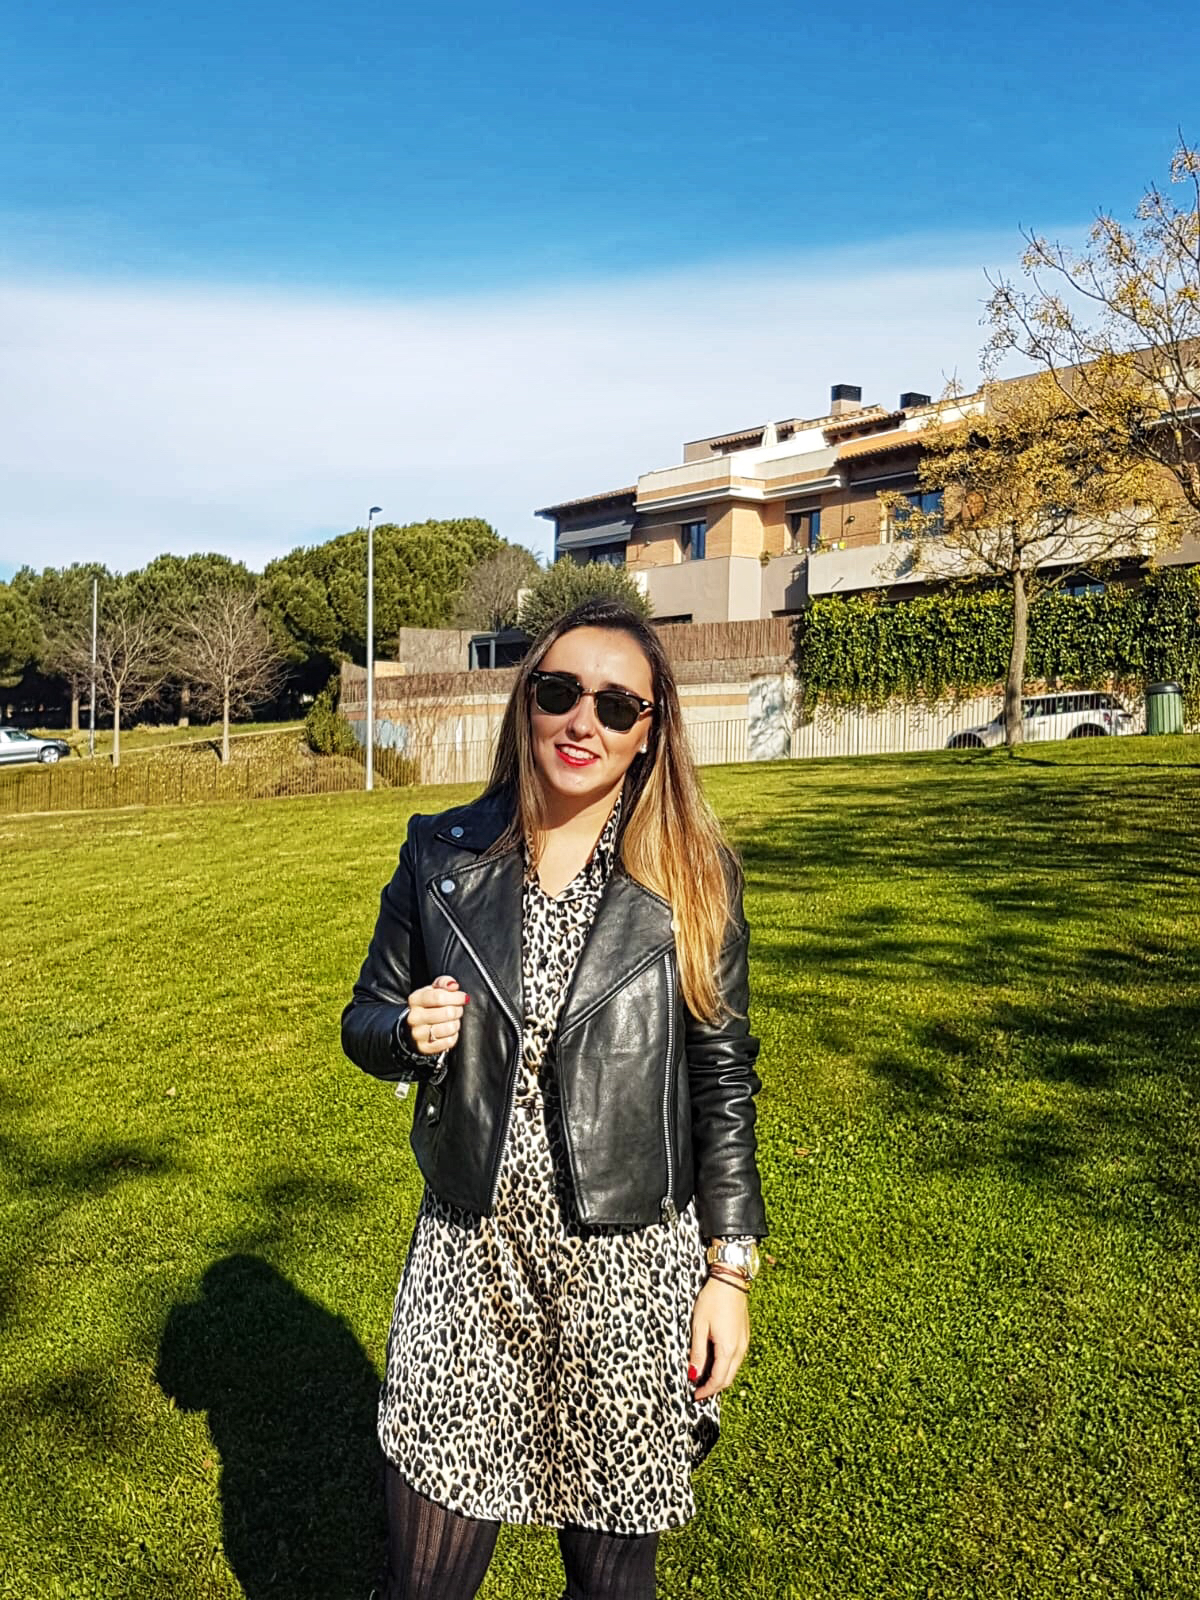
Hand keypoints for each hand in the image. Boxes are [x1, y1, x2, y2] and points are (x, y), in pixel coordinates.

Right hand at [405, 974, 467, 1055]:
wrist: (411, 1028)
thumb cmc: (427, 1006)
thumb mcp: (432, 990)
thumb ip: (443, 983)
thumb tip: (453, 985)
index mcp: (415, 1000)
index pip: (439, 997)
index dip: (456, 997)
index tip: (463, 997)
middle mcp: (414, 1017)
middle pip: (447, 1013)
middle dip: (458, 1010)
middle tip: (458, 1008)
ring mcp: (418, 1034)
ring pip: (449, 1028)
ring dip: (456, 1023)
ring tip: (453, 1020)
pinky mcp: (424, 1047)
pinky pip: (448, 1042)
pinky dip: (453, 1036)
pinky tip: (449, 1031)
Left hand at [688, 1275, 749, 1401]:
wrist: (730, 1280)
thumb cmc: (712, 1300)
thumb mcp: (699, 1326)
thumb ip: (698, 1353)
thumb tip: (694, 1375)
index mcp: (727, 1349)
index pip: (717, 1380)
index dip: (706, 1391)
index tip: (695, 1396)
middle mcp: (739, 1349)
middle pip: (728, 1379)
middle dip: (713, 1388)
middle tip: (698, 1391)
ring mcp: (744, 1342)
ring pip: (733, 1369)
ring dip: (720, 1377)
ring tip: (704, 1378)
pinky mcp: (744, 1336)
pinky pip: (736, 1359)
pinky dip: (726, 1366)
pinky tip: (715, 1362)